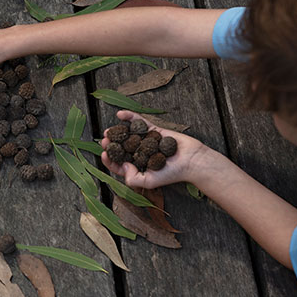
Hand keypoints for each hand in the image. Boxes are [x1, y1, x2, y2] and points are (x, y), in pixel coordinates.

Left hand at [100, 111, 214, 188]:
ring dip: (117, 132)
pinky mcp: (154, 130)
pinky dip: (130, 117)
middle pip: (122, 148)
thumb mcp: (149, 182)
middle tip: (104, 140)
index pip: (120, 165)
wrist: (192, 161)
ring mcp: (147, 141)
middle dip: (112, 144)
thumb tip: (123, 165)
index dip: (110, 160)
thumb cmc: (172, 174)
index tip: (103, 154)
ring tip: (108, 130)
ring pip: (128, 135)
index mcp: (138, 167)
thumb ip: (133, 178)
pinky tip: (120, 114)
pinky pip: (140, 122)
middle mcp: (141, 154)